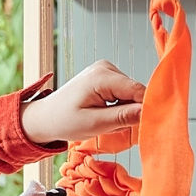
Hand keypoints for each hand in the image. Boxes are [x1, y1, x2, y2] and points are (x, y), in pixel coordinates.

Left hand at [21, 60, 144, 145]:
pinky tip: (104, 114)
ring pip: (131, 94)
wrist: (46, 116)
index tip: (148, 126)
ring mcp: (106, 70)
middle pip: (135, 92)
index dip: (147, 108)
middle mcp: (106, 68)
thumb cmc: (65, 121)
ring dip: (124, 111)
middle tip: (114, 127)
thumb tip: (150, 112)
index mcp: (103, 76)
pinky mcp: (106, 77)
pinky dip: (119, 107)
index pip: (138, 91)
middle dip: (131, 112)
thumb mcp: (95, 124)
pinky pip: (123, 93)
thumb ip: (123, 117)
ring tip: (105, 120)